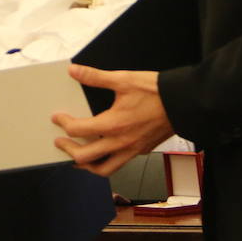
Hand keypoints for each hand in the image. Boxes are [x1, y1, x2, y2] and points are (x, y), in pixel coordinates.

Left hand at [51, 65, 173, 176]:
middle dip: (68, 150)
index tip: (58, 118)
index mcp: (114, 125)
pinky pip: (119, 163)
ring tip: (77, 158)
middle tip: (60, 142)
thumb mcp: (123, 79)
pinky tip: (103, 151)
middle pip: (86, 157)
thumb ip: (96, 77)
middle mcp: (121, 143)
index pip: (79, 130)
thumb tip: (75, 71)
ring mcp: (132, 150)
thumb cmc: (156, 92)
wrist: (183, 102)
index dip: (64, 124)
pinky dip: (105, 162)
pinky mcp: (141, 151)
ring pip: (104, 169)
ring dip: (86, 165)